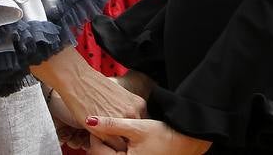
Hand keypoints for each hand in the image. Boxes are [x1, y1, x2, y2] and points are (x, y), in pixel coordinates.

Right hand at [32, 49, 145, 150]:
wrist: (77, 79)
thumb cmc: (94, 85)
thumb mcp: (118, 96)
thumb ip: (126, 111)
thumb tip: (126, 125)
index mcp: (138, 104)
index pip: (139, 129)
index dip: (128, 132)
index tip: (122, 133)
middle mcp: (133, 113)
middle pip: (133, 137)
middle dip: (123, 138)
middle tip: (112, 135)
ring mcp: (121, 122)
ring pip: (123, 145)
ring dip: (115, 143)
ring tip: (104, 135)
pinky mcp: (107, 131)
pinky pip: (111, 147)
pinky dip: (105, 145)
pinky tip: (98, 136)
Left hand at [85, 116, 209, 154]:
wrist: (183, 140)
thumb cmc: (163, 134)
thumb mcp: (136, 126)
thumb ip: (112, 124)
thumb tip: (89, 120)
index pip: (97, 151)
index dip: (95, 135)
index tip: (98, 121)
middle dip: (101, 140)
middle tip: (105, 124)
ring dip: (109, 144)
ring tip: (115, 130)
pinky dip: (117, 147)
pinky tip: (123, 137)